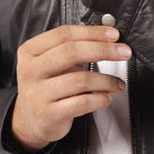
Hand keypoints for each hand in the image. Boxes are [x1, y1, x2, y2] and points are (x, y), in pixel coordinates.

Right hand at [9, 24, 132, 149]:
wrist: (32, 121)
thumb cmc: (47, 87)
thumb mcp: (51, 64)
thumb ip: (73, 49)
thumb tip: (107, 38)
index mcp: (30, 51)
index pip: (64, 34)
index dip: (92, 32)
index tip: (113, 35)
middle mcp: (31, 70)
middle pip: (72, 52)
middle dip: (104, 50)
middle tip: (124, 52)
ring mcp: (38, 93)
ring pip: (81, 80)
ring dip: (106, 80)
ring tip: (117, 83)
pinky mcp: (49, 114)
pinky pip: (82, 103)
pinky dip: (99, 99)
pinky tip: (106, 97)